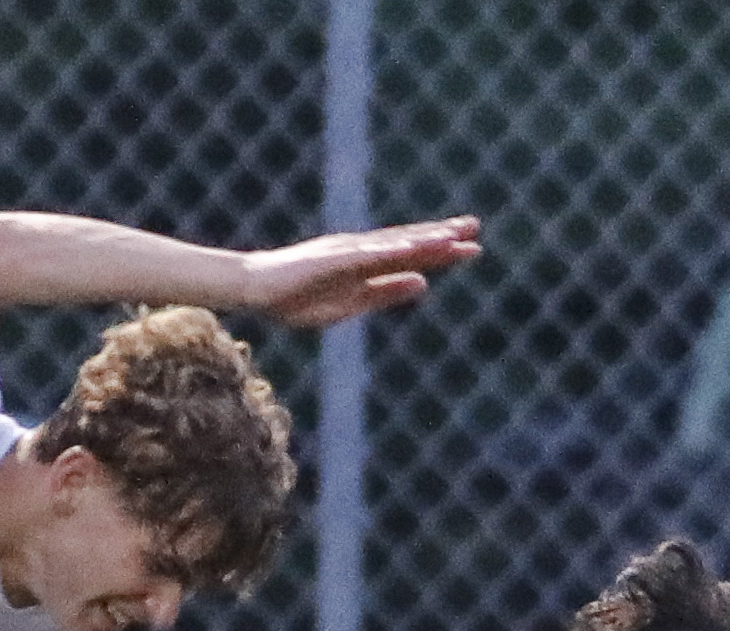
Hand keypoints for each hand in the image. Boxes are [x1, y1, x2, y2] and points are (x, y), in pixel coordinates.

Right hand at [240, 217, 482, 328]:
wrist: (254, 290)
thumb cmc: (295, 298)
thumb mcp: (349, 304)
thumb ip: (385, 292)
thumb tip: (423, 283)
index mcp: (366, 265)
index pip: (411, 256)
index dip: (442, 251)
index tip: (473, 247)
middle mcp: (360, 251)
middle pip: (407, 243)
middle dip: (441, 237)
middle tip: (476, 228)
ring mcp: (345, 252)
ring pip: (390, 244)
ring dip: (420, 240)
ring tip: (452, 237)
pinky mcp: (328, 259)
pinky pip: (363, 256)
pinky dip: (387, 251)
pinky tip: (409, 249)